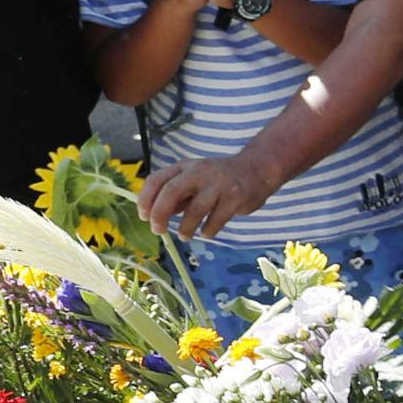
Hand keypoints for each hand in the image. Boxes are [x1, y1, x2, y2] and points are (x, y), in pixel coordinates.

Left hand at [138, 153, 275, 239]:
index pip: (157, 180)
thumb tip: (155, 215)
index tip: (144, 217)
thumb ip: (176, 195)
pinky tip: (207, 232)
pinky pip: (216, 220)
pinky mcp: (236, 198)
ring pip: (195, 210)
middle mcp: (200, 172)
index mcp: (185, 167)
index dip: (145, 200)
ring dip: (185, 228)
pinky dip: (208, 230)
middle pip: (171, 192)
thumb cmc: (219, 178)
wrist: (257, 169)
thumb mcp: (194, 179)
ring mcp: (219, 184)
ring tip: (185, 235)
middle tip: (158, 231)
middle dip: (160, 214)